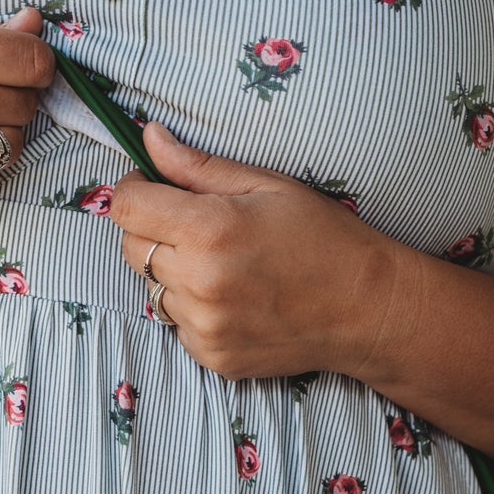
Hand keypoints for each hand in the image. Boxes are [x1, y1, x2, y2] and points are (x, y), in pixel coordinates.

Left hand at [108, 121, 402, 383]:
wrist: (366, 308)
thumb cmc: (322, 236)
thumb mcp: (265, 185)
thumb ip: (197, 166)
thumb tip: (148, 137)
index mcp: (207, 230)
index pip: (126, 207)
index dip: (135, 188)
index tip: (154, 185)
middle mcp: (198, 282)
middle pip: (131, 248)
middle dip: (152, 229)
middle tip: (195, 224)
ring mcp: (204, 325)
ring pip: (152, 288)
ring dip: (173, 272)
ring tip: (223, 264)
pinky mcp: (212, 356)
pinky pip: (177, 324)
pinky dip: (195, 308)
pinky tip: (235, 296)